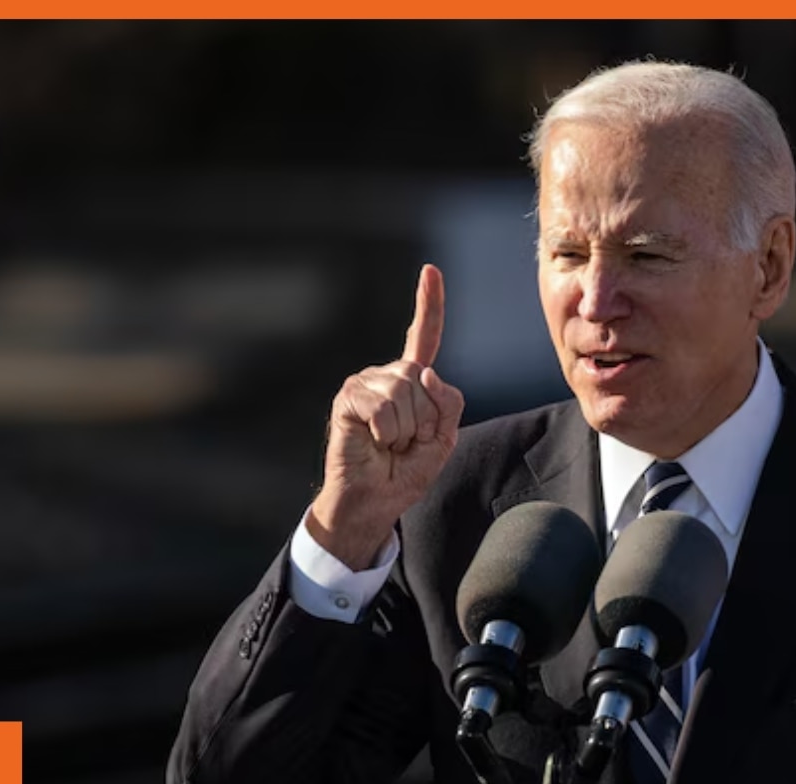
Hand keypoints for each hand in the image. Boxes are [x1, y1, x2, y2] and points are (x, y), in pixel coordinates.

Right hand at [309, 264, 464, 568]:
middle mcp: (389, 376)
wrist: (375, 501)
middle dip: (427, 421)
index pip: (425, 336)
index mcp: (414, 382)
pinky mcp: (348, 398)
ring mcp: (366, 384)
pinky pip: (383, 407)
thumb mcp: (443, 440)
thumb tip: (424, 370)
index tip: (430, 270)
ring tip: (390, 445)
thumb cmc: (405, 472)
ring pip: (406, 394)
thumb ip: (447, 404)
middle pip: (426, 380)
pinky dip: (387, 433)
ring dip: (407, 430)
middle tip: (407, 444)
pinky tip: (374, 443)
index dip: (429, 304)